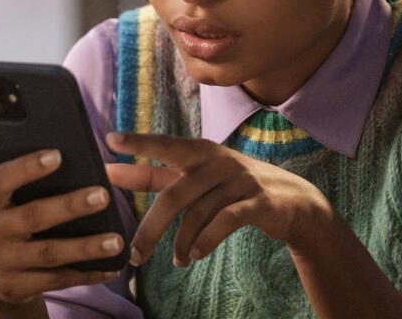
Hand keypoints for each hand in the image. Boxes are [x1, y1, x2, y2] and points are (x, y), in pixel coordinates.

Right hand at [0, 149, 123, 307]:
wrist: (0, 272)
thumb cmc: (18, 218)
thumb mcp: (17, 200)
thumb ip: (37, 185)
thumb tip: (83, 168)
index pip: (2, 179)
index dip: (28, 167)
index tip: (58, 155)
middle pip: (32, 216)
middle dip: (70, 206)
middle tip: (103, 196)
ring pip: (49, 253)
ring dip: (86, 247)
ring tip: (116, 241)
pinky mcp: (13, 287)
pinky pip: (56, 280)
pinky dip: (86, 274)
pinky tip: (110, 267)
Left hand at [104, 132, 328, 266]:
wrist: (291, 200)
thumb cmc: (230, 186)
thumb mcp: (193, 177)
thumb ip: (153, 175)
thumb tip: (111, 172)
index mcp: (199, 151)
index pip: (165, 145)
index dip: (139, 143)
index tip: (110, 140)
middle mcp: (218, 161)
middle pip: (174, 194)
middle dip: (151, 229)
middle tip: (134, 255)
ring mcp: (240, 180)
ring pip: (198, 214)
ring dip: (182, 243)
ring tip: (177, 260)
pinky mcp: (258, 202)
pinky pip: (226, 221)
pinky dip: (206, 241)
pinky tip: (195, 255)